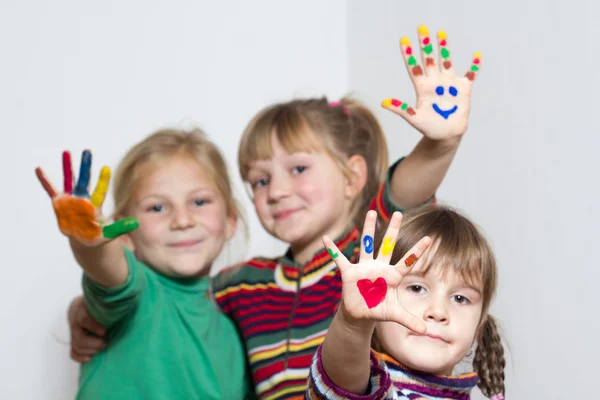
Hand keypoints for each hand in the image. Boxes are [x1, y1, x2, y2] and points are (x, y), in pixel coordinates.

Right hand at [35, 150, 137, 244]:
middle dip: (86, 166)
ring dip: (68, 167)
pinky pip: (51, 189)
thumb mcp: (108, 233)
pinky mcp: (59, 202)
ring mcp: (71, 199)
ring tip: (66, 152)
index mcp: (94, 206)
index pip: (100, 191)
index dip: (102, 180)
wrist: (83, 238)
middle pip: (85, 180)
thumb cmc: (97, 236)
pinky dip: (45, 180)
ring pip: (69, 180)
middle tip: (87, 151)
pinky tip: (39, 169)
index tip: (106, 167)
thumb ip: (120, 227)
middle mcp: (83, 198)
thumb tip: (136, 223)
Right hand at [68, 296, 105, 362]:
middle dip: (95, 343)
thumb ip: (110, 303)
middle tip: (107, 341)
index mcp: (82, 310)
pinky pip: (73, 352)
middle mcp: (75, 323)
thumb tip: (125, 303)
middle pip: (80, 338)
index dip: (93, 326)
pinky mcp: (73, 341)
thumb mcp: (101, 301)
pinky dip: (80, 357)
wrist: (80, 307)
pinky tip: (90, 359)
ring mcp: (73, 333)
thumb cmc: (96, 304)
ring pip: (77, 347)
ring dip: (91, 350)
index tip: (104, 332)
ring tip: (103, 346)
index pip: (84, 319)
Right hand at [323, 210, 430, 332]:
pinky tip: (325, 238)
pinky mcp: (349, 272)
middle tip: (399, 213)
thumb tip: (425, 331)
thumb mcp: (394, 315)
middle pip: (387, 245)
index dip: (417, 250)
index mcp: (392, 276)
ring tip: (371, 212)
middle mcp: (379, 267)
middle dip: (393, 230)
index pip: (407, 261)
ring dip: (368, 229)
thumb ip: (409, 320)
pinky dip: (332, 249)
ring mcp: (364, 267)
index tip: (429, 238)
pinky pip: (339, 258)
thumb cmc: (379, 310)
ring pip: (367, 244)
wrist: (360, 314)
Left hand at [382, 25, 480, 139]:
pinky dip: (475, 66)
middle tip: (421, 28)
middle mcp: (435, 82)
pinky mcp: (463, 89)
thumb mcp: (414, 118)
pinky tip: (477, 56)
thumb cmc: (429, 128)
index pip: (414, 67)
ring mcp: (449, 84)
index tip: (403, 40)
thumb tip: (383, 102)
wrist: (446, 135)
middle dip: (425, 44)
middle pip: (429, 59)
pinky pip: (470, 74)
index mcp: (422, 88)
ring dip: (444, 47)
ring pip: (446, 61)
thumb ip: (401, 109)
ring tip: (440, 33)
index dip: (408, 54)